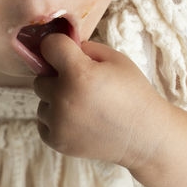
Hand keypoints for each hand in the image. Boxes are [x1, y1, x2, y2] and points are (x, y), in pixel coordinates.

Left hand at [32, 34, 163, 168]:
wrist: (144, 135)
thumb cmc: (132, 93)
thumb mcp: (115, 59)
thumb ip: (84, 48)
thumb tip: (61, 47)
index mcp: (79, 73)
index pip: (49, 46)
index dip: (58, 46)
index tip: (66, 52)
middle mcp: (63, 98)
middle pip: (41, 78)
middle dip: (58, 79)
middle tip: (83, 86)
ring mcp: (58, 122)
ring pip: (42, 102)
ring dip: (57, 101)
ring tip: (84, 107)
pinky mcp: (56, 141)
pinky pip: (43, 122)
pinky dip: (56, 120)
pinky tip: (79, 120)